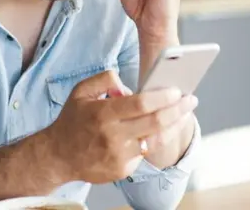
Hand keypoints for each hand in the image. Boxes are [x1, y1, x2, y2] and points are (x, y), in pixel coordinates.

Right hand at [43, 70, 196, 183]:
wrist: (58, 156)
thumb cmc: (72, 120)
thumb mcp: (81, 91)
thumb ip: (105, 79)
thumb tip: (128, 87)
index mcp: (103, 113)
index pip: (141, 104)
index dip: (163, 96)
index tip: (177, 90)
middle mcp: (113, 136)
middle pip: (156, 122)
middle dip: (179, 110)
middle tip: (191, 100)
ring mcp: (119, 156)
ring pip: (156, 139)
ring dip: (175, 126)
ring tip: (184, 114)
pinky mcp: (123, 170)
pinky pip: (145, 152)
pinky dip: (154, 140)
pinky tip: (161, 130)